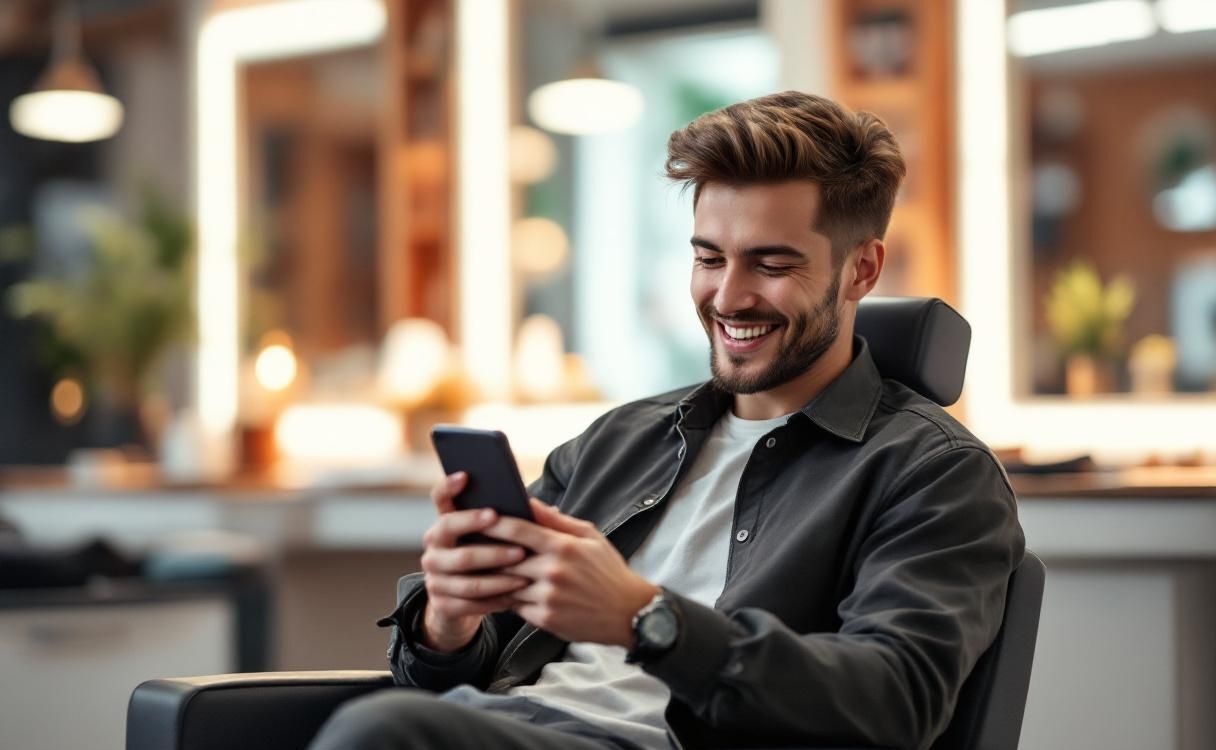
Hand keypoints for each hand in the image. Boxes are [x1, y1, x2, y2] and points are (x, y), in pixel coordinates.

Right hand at [419, 472, 530, 652]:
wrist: (467, 603)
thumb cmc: (493, 560)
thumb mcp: (498, 540)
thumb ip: (510, 521)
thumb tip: (536, 505)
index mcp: (447, 523)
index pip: (440, 497)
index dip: (449, 486)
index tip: (466, 476)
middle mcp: (434, 546)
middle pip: (451, 534)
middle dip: (485, 534)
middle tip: (517, 541)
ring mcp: (434, 575)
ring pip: (465, 574)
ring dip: (497, 574)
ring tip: (524, 572)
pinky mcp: (441, 603)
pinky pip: (469, 602)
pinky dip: (495, 599)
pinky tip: (516, 595)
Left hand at [489, 498, 659, 646]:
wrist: (628, 613)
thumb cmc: (607, 570)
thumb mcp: (590, 537)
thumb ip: (557, 520)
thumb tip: (530, 501)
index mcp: (564, 547)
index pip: (519, 530)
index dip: (495, 523)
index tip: (478, 517)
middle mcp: (553, 571)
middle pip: (506, 558)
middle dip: (488, 552)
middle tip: (472, 544)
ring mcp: (548, 597)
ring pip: (507, 584)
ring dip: (496, 577)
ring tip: (483, 569)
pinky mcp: (545, 619)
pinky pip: (516, 606)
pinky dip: (510, 597)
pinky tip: (505, 590)